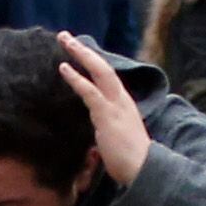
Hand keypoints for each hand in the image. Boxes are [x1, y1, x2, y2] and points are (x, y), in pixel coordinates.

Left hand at [54, 32, 151, 185]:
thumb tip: (98, 131)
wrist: (142, 169)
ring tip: (65, 40)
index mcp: (124, 104)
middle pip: (103, 66)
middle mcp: (122, 99)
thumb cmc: (131, 160)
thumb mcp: (117, 138)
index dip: (92, 63)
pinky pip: (90, 91)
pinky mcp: (107, 114)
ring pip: (99, 71)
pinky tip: (63, 67)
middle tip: (66, 36)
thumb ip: (106, 128)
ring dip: (81, 54)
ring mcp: (115, 105)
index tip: (79, 52)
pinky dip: (76, 78)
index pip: (107, 77)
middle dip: (85, 50)